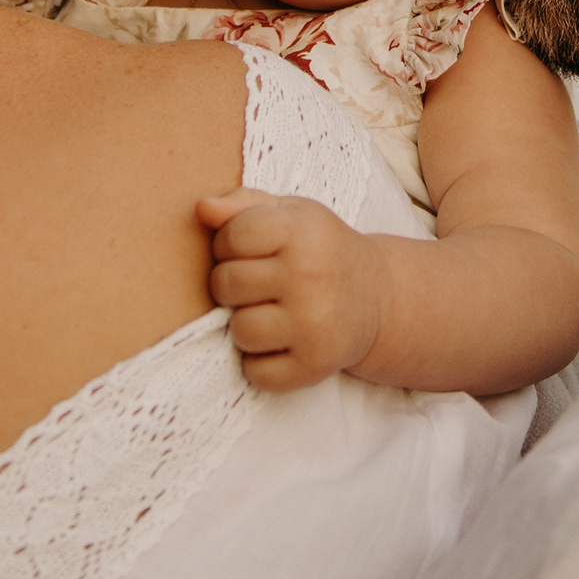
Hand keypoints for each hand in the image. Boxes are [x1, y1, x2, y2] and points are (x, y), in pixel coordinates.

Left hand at [196, 189, 385, 391]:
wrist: (376, 297)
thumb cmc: (319, 250)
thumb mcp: (290, 214)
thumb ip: (242, 205)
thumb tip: (202, 208)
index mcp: (302, 231)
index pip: (231, 236)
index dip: (228, 244)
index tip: (248, 251)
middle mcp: (310, 276)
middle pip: (226, 284)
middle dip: (231, 286)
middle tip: (257, 285)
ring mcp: (314, 324)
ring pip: (239, 331)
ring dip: (246, 326)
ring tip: (270, 314)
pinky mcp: (315, 365)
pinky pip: (257, 373)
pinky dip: (261, 364)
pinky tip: (281, 344)